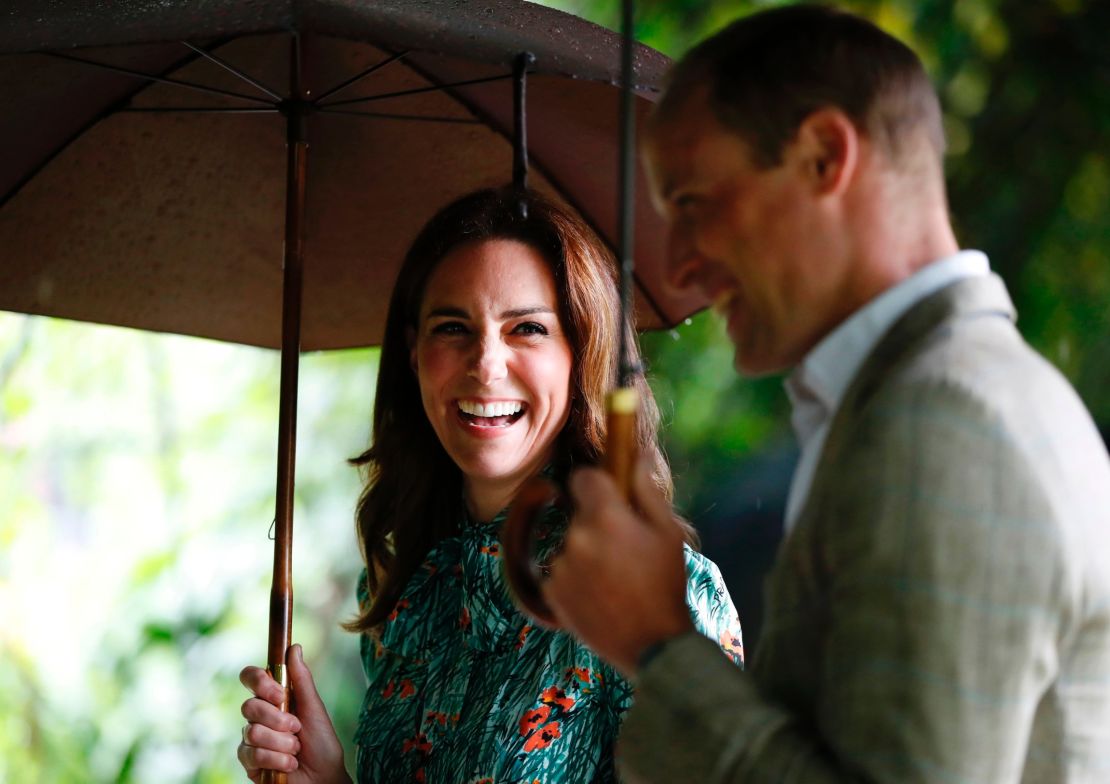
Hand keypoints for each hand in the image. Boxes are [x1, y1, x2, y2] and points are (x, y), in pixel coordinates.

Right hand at [237, 644, 350, 783]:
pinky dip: (276, 760)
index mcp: (273, 698)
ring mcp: (251, 739)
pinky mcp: (249, 762)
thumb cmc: (322, 743)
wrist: (323, 778)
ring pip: (251, 732)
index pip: (250, 678)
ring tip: (296, 750)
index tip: (278, 694)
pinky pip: (251, 755)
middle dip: (278, 719)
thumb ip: (302, 679)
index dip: (259, 682)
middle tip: (296, 728)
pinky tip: (289, 764)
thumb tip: (294, 647)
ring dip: (281, 743)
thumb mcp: (314, 708)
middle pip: (249, 706)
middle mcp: (259, 716)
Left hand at [542, 456, 693, 674]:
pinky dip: (576, 580)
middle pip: (581, 516)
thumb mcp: (669, 533)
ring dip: (587, 554)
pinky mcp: (551, 592)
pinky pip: (561, 572)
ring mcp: (561, 566)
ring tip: (616, 579)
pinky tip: (601, 595)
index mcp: (606, 517)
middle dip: (599, 525)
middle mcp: (577, 537)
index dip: (597, 485)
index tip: (609, 497)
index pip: (583, 478)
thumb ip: (647, 491)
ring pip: (572, 545)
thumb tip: (637, 457)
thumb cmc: (666, 585)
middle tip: (626, 550)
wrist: (652, 644)